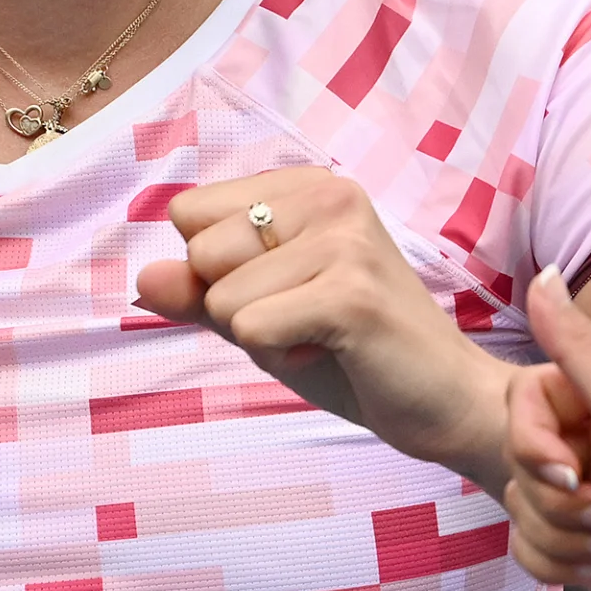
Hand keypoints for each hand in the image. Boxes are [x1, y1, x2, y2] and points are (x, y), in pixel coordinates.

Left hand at [135, 170, 507, 485]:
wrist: (447, 403)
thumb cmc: (356, 355)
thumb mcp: (262, 317)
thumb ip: (201, 293)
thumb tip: (144, 277)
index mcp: (308, 187)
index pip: (190, 213)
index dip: (217, 271)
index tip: (284, 293)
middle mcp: (330, 194)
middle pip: (200, 251)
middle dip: (238, 306)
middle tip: (309, 321)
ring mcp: (343, 240)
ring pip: (223, 297)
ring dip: (263, 337)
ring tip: (325, 338)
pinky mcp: (349, 293)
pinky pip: (250, 330)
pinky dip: (279, 359)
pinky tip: (336, 354)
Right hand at [506, 268, 590, 590]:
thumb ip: (579, 345)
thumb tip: (546, 273)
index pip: (523, 401)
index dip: (530, 442)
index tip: (567, 467)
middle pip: (518, 459)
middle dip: (557, 499)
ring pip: (520, 507)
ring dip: (564, 536)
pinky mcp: (581, 544)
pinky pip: (529, 547)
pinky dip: (561, 566)